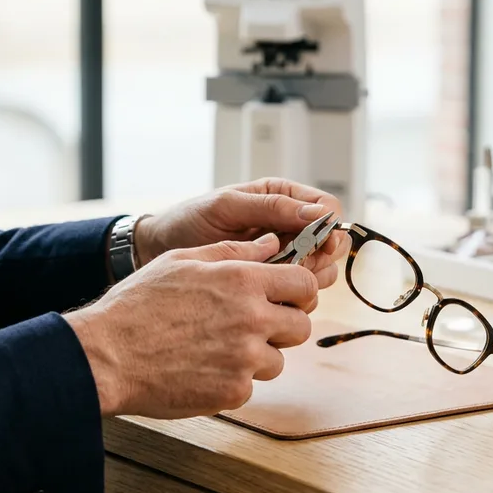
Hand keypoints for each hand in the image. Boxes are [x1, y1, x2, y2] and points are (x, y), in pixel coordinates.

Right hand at [66, 233, 317, 417]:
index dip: (299, 291)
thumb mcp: (182, 260)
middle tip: (253, 326)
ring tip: (217, 348)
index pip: (304, 284)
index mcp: (243, 281)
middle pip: (300, 326)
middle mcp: (252, 319)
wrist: (106, 356)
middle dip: (283, 326)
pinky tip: (202, 368)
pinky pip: (250, 386)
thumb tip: (270, 242)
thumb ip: (233, 251)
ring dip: (257, 356)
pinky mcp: (233, 392)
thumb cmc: (138, 305)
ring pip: (277, 360)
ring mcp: (245, 359)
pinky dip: (232, 380)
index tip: (287, 297)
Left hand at [133, 178, 349, 289]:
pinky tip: (265, 293)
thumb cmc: (189, 220)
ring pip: (322, 271)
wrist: (160, 251)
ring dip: (305, 279)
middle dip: (318, 258)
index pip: (328, 209)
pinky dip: (290, 294)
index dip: (329, 228)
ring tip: (270, 278)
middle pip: (332, 245)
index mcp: (282, 197)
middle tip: (289, 265)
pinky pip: (298, 291)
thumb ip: (271, 208)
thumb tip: (316, 214)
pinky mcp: (274, 281)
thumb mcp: (227, 207)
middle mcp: (290, 225)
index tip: (315, 244)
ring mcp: (285, 255)